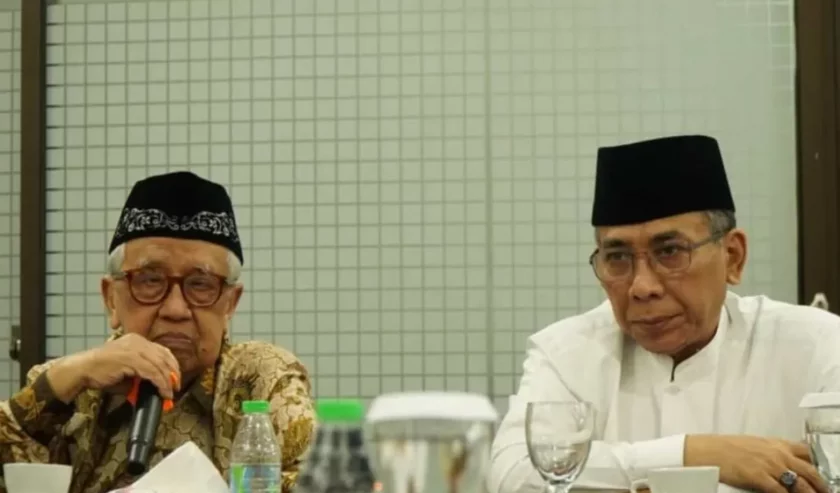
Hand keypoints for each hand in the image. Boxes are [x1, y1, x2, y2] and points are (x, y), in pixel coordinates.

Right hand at [45, 333, 180, 402]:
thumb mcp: (127, 370)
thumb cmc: (102, 372)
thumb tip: (156, 386)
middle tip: (175, 387)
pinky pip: (152, 371)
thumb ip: (142, 373)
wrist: (83, 370)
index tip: (175, 379)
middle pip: (164, 356)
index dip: (172, 365)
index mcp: (137, 340)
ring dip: (167, 381)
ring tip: (169, 393)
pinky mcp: (130, 358)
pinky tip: (162, 392)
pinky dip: (160, 383)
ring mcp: (134, 348)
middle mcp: (138, 341)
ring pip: (160, 365)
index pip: (162, 351)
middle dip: (173, 373)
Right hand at [685, 434, 826, 492]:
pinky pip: (781, 491)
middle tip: (825, 491)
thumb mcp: (755, 444)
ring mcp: (770, 466)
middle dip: (820, 484)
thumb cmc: (727, 448)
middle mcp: (777, 453)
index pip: (807, 452)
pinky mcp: (760, 477)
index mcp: (776, 443)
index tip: (821, 473)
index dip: (817, 464)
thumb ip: (772, 451)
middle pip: (810, 470)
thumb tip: (785, 461)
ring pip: (800, 483)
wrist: (709, 452)